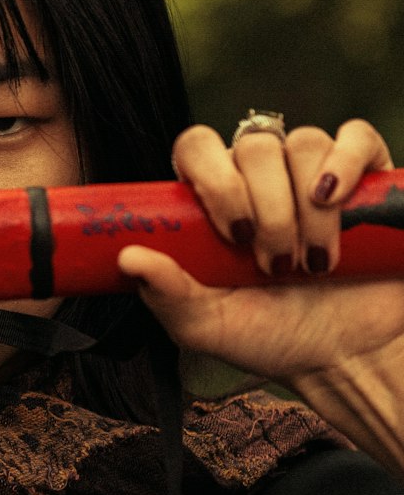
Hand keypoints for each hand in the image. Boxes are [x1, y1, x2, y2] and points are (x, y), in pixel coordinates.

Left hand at [117, 118, 403, 387]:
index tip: (233, 235)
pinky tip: (338, 203)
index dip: (213, 179)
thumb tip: (129, 257)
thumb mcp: (208, 326)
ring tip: (314, 263)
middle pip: (254, 146)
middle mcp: (261, 177)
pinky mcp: (365, 176)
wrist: (346, 356)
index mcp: (215, 200)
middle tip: (275, 264)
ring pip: (302, 145)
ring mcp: (313, 172)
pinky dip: (345, 165)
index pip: (197, 148)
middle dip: (268, 209)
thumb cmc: (272, 336)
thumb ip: (167, 293)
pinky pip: (354, 137)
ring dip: (307, 209)